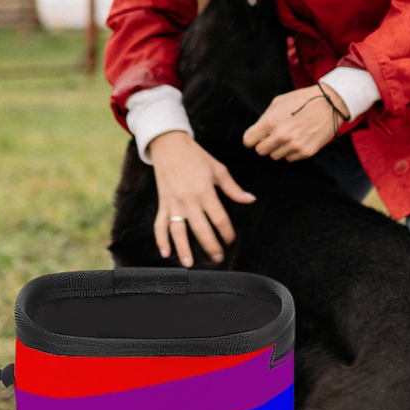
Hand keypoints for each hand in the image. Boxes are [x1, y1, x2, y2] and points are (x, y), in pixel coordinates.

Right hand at [148, 130, 255, 267]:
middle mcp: (188, 200)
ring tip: (190, 264)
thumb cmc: (196, 156)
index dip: (227, 232)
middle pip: (201, 229)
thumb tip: (250, 200)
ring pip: (178, 231)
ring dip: (184, 249)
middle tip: (218, 258)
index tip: (231, 239)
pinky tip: (165, 253)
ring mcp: (173, 203)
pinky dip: (161, 239)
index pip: (219, 218)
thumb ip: (233, 188)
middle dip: (210, 246)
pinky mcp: (163, 204)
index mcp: (205, 191)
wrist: (169, 146)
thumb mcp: (218, 169)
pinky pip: (160, 224)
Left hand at [243, 86, 348, 160]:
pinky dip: (292, 151)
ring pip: (275, 156)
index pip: (248, 141)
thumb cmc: (302, 100)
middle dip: (265, 144)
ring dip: (279, 148)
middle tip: (274, 136)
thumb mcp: (278, 102)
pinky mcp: (305, 152)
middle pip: (261, 151)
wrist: (330, 104)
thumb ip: (265, 118)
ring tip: (289, 136)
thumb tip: (257, 132)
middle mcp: (280, 136)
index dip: (252, 139)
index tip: (257, 137)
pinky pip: (290, 158)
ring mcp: (294, 145)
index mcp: (270, 122)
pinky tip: (299, 139)